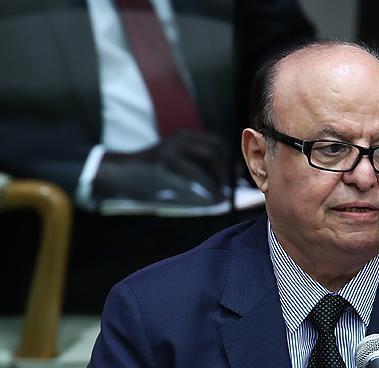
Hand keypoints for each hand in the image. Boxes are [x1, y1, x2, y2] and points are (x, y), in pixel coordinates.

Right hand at [93, 131, 230, 205]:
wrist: (120, 171)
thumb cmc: (152, 169)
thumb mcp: (176, 158)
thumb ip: (196, 162)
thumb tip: (226, 176)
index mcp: (185, 136)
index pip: (217, 143)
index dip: (230, 159)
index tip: (236, 176)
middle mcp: (180, 139)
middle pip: (214, 151)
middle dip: (226, 171)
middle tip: (230, 188)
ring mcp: (171, 150)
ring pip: (205, 162)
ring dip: (217, 181)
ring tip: (221, 195)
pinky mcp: (163, 164)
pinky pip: (191, 176)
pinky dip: (205, 189)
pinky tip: (211, 199)